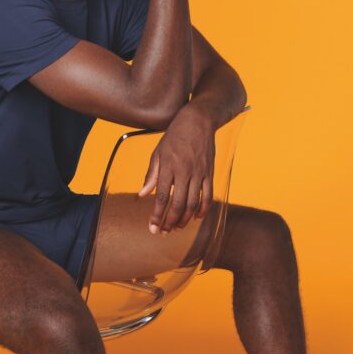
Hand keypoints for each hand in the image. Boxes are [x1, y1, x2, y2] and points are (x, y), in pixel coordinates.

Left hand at [137, 105, 215, 233]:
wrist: (198, 121)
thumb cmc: (174, 136)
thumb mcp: (157, 152)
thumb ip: (151, 175)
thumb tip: (142, 194)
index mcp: (168, 167)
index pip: (161, 197)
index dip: (157, 215)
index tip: (153, 228)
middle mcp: (183, 171)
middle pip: (177, 204)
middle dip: (170, 221)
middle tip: (164, 232)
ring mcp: (199, 173)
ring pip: (193, 203)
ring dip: (184, 219)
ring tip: (176, 228)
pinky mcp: (209, 173)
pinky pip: (208, 195)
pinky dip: (203, 209)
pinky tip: (196, 218)